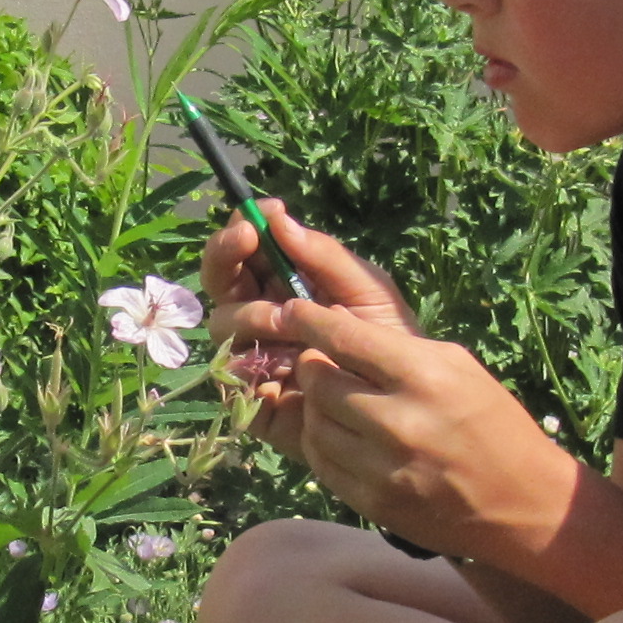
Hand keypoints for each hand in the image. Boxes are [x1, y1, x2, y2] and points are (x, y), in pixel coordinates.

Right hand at [202, 200, 410, 442]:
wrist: (402, 405)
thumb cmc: (388, 341)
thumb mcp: (366, 289)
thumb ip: (325, 255)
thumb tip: (278, 217)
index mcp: (285, 286)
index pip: (247, 250)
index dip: (241, 230)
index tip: (254, 219)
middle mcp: (261, 317)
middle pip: (220, 279)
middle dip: (226, 255)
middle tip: (246, 242)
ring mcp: (253, 356)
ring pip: (221, 324)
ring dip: (249, 313)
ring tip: (287, 325)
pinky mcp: (252, 398)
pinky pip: (230, 375)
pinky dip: (252, 364)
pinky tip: (283, 366)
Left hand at [204, 204, 571, 557]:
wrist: (523, 503)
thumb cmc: (493, 422)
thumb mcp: (457, 366)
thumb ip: (395, 346)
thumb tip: (334, 321)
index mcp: (425, 376)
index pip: (343, 338)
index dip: (307, 320)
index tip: (293, 311)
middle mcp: (400, 421)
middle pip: (318, 381)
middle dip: (312, 365)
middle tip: (320, 361)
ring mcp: (383, 467)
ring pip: (314, 423)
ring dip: (316, 406)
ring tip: (334, 399)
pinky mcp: (372, 502)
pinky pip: (322, 462)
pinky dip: (323, 443)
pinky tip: (340, 434)